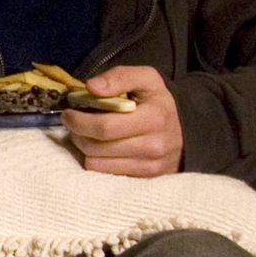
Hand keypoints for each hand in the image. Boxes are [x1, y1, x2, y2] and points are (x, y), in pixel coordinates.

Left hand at [64, 64, 182, 176]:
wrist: (186, 131)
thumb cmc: (159, 103)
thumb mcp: (146, 79)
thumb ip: (119, 77)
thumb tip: (92, 87)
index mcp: (154, 118)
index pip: (105, 127)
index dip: (79, 120)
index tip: (69, 113)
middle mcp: (153, 146)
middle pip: (96, 147)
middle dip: (77, 133)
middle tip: (73, 123)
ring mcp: (149, 166)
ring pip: (96, 163)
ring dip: (84, 148)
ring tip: (87, 134)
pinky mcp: (144, 179)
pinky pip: (105, 174)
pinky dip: (97, 161)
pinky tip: (100, 148)